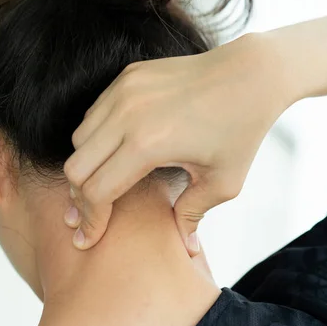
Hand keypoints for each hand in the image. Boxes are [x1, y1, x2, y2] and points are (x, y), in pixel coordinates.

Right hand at [63, 34, 285, 252]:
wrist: (251, 76)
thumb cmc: (242, 130)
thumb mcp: (223, 182)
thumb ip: (193, 214)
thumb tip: (186, 249)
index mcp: (148, 144)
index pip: (97, 192)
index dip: (91, 221)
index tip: (87, 239)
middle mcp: (127, 114)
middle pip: (76, 167)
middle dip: (80, 198)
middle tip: (88, 217)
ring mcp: (124, 91)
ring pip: (79, 138)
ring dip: (86, 166)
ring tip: (100, 186)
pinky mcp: (128, 76)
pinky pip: (94, 113)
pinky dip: (95, 137)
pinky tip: (113, 152)